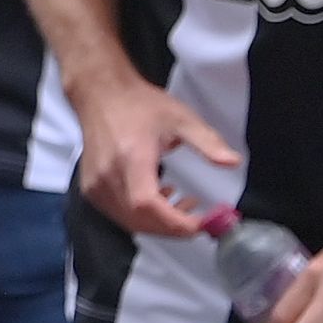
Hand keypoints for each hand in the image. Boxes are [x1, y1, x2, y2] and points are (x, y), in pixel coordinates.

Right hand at [68, 72, 239, 239]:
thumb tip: (233, 162)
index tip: (201, 225)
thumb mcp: (180, 119)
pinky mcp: (90, 188)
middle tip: (198, 219)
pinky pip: (118, 214)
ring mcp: (95, 184)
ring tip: (182, 203)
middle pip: (139, 220)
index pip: (147, 204)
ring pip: (129, 221)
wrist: (100, 94)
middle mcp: (108, 175)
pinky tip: (159, 197)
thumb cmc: (138, 105)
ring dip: (159, 223)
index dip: (174, 222)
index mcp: (130, 157)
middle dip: (173, 228)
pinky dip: (141, 217)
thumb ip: (208, 142)